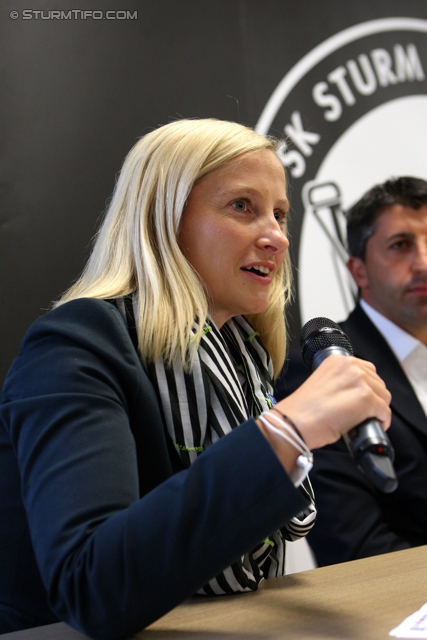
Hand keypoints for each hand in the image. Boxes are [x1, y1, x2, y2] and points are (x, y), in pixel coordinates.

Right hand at [274, 354, 390, 450]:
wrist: (295, 422)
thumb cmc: (303, 409)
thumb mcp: (322, 382)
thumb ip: (340, 381)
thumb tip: (355, 395)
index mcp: (337, 360)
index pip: (366, 370)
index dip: (367, 387)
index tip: (363, 398)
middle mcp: (350, 366)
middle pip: (378, 383)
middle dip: (375, 398)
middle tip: (365, 412)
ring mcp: (359, 381)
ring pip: (384, 397)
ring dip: (379, 409)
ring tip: (367, 420)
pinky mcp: (366, 398)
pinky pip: (385, 411)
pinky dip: (382, 421)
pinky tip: (373, 426)